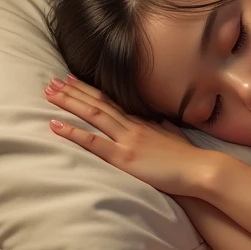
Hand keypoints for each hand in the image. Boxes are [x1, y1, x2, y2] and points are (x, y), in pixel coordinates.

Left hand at [43, 75, 209, 196]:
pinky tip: (54, 125)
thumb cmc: (190, 158)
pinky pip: (93, 142)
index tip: (73, 79)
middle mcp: (132, 126)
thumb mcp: (176, 136)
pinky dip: (72, 132)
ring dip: (69, 102)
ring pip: (92, 115)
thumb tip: (161, 120)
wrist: (201, 169)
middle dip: (73, 91)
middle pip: (97, 103)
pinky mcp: (125, 157)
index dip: (90, 90)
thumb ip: (165, 127)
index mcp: (143, 122)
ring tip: (49, 93)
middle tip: (52, 81)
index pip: (111, 101)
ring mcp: (127, 139)